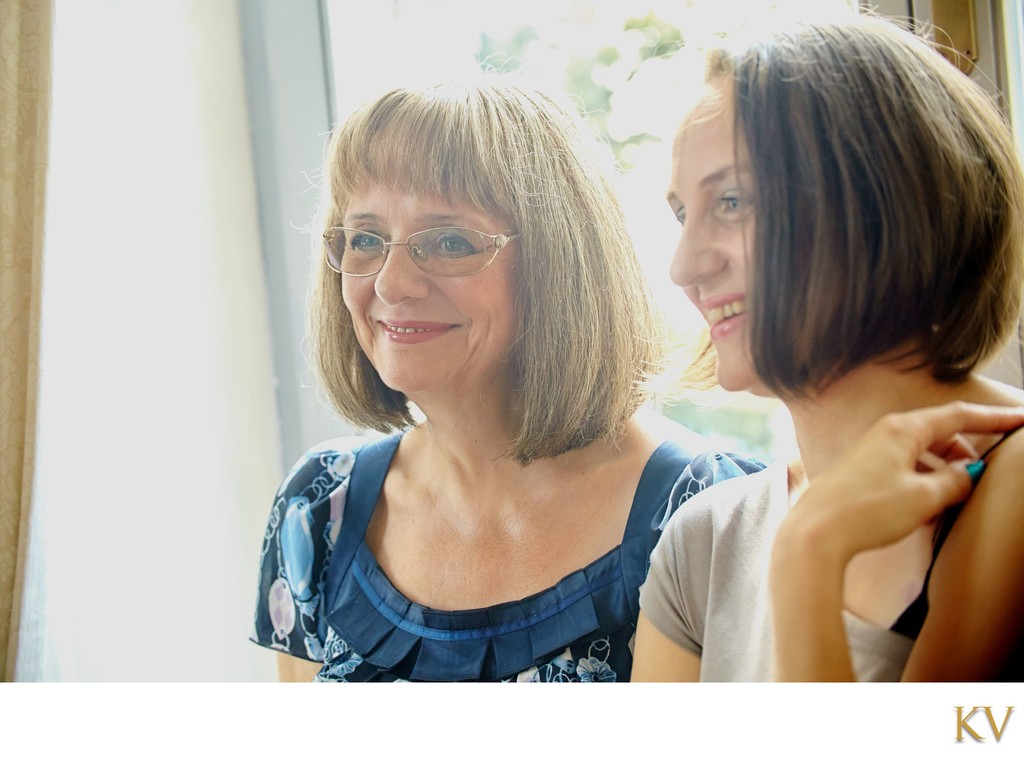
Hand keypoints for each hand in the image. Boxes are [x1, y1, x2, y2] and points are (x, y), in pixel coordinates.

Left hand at [782, 401, 1023, 562]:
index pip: (958, 416)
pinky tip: (926, 511)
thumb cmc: (866, 511)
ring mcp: (869, 455)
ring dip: (943, 474)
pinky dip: (922, 485)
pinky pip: (902, 472)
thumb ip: (955, 483)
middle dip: (965, 453)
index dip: (995, 418)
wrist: (814, 536)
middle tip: (983, 478)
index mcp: (902, 429)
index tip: (1023, 419)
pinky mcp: (860, 476)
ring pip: (921, 456)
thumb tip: (968, 474)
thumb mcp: (924, 498)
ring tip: (953, 500)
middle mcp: (884, 435)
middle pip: (939, 435)